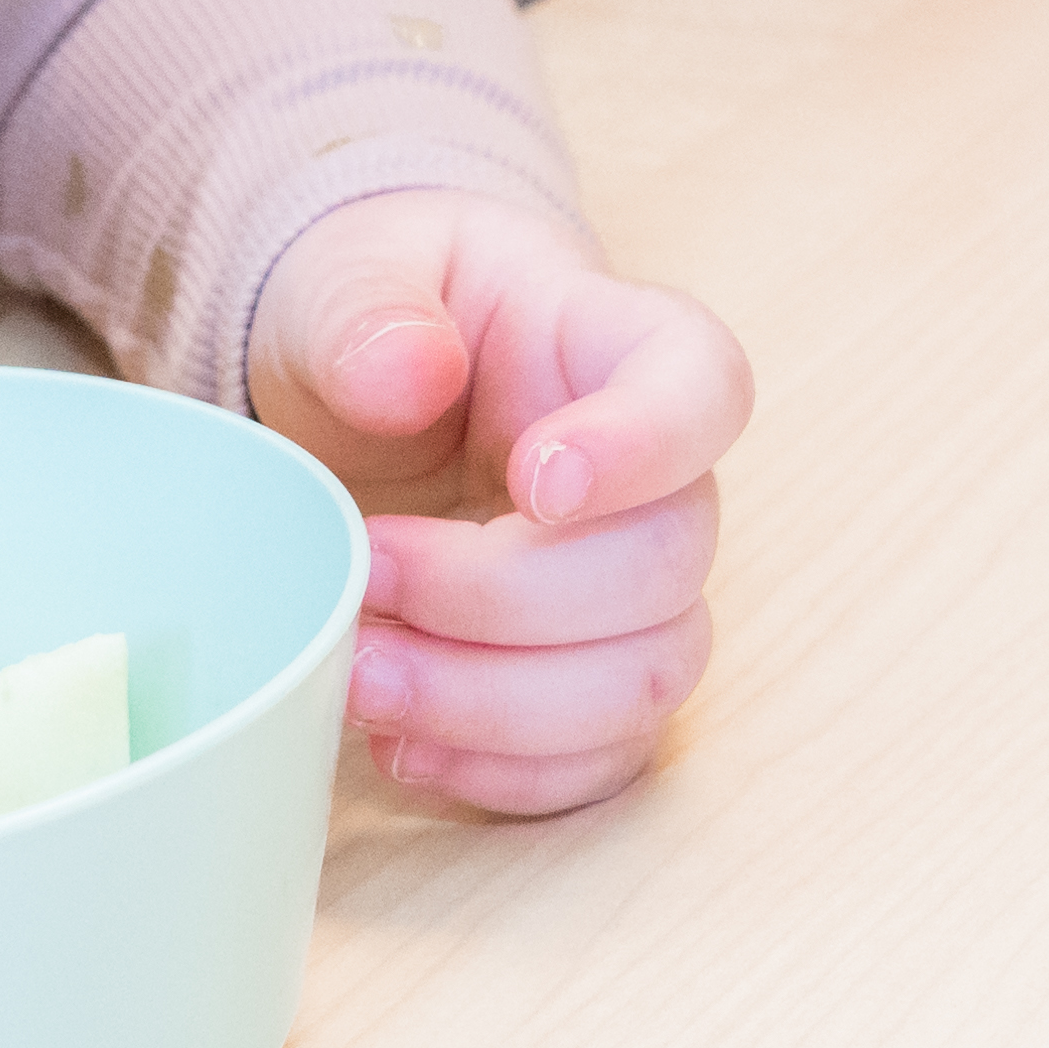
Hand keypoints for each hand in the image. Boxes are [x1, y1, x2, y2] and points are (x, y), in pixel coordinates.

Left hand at [249, 191, 748, 815]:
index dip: (645, 446)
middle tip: (367, 574)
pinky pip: (597, 763)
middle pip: (665, 565)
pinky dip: (500, 773)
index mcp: (618, 347)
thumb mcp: (343, 274)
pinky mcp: (587, 685)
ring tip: (362, 678)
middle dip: (504, 597)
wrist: (354, 397)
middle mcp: (657, 482)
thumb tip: (411, 371)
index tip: (533, 481)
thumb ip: (365, 309)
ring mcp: (633, 595)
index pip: (704, 388)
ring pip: (643, 681)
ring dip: (498, 704)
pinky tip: (401, 746)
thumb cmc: (377, 319)